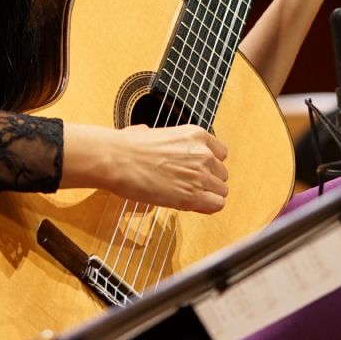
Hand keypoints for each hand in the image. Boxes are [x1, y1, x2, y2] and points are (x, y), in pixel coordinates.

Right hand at [71, 123, 229, 213]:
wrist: (118, 160)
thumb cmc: (129, 146)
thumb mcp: (154, 131)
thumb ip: (163, 137)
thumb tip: (146, 133)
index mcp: (197, 135)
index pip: (221, 154)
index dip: (208, 165)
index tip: (197, 171)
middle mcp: (204, 153)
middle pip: (222, 174)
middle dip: (208, 181)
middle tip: (188, 185)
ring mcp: (200, 175)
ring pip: (221, 191)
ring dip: (206, 195)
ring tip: (186, 195)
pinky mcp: (192, 196)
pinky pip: (217, 205)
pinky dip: (206, 208)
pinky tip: (191, 205)